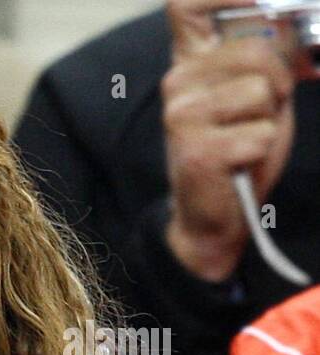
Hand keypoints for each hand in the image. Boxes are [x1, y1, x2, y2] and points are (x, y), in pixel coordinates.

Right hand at [162, 0, 295, 280]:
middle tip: (262, 111)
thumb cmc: (236, 148)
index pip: (188, 4)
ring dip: (270, 118)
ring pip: (261, 92)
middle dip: (277, 80)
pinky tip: (241, 161)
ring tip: (247, 137)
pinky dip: (263, 149)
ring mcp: (182, 117)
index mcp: (189, 62)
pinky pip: (261, 133)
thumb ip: (262, 54)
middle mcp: (177, 83)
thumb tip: (296, 19)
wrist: (211, 215)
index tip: (262, 2)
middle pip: (254, 51)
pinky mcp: (198, 151)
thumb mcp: (251, 90)